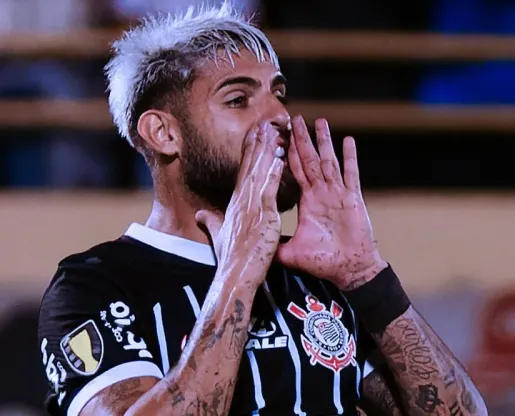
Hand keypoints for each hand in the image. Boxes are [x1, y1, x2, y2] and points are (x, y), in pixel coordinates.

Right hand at [196, 122, 284, 285]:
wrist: (235, 275)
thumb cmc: (230, 260)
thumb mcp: (219, 237)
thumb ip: (212, 222)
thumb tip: (201, 214)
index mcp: (235, 204)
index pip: (243, 172)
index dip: (248, 152)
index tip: (253, 135)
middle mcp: (242, 201)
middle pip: (250, 166)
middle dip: (257, 143)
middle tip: (264, 122)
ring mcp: (252, 207)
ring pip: (260, 172)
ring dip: (266, 150)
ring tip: (273, 130)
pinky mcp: (264, 217)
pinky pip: (270, 189)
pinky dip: (275, 172)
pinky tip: (281, 156)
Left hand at [277, 116, 386, 289]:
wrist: (349, 271)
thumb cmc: (324, 262)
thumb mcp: (292, 253)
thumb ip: (274, 245)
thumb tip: (253, 246)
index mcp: (308, 201)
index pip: (294, 171)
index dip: (286, 153)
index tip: (278, 136)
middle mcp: (322, 193)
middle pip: (310, 160)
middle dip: (302, 139)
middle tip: (295, 119)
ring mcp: (338, 194)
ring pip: (328, 161)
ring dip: (324, 142)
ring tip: (319, 122)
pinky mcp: (352, 199)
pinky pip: (350, 174)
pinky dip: (349, 157)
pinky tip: (348, 141)